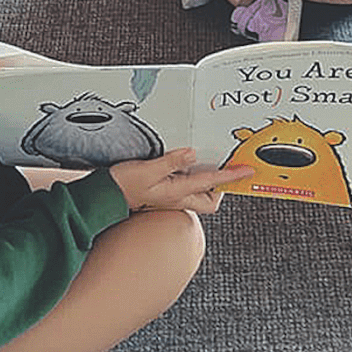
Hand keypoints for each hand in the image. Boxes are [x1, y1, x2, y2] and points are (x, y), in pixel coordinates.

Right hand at [109, 148, 253, 213]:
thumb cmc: (123, 185)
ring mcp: (171, 197)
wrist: (104, 197)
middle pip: (210, 198)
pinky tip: (187, 165)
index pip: (211, 183)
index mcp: (177, 192)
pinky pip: (186, 186)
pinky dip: (193, 176)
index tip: (246, 171)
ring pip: (199, 193)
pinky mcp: (164, 193)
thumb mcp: (147, 170)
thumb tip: (192, 153)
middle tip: (228, 167)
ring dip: (208, 181)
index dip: (231, 176)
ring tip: (211, 163)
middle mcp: (177, 197)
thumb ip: (171, 162)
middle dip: (221, 185)